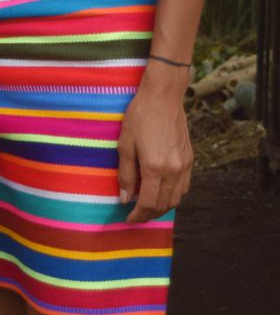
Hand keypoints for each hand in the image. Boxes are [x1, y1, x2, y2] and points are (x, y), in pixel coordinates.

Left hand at [117, 80, 192, 221]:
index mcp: (155, 167)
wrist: (163, 96)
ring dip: (162, 207)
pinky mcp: (190, 158)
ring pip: (177, 198)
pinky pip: (184, 186)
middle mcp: (173, 169)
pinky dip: (173, 195)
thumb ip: (125, 174)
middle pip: (164, 205)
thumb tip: (124, 198)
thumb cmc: (140, 116)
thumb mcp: (125, 144)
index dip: (137, 215)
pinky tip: (162, 191)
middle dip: (149, 215)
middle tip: (136, 215)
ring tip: (148, 206)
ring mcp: (184, 165)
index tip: (128, 219)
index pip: (148, 203)